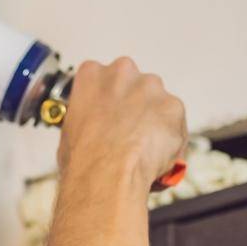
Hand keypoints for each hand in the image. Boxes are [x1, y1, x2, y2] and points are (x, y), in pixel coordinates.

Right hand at [56, 57, 187, 194]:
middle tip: (129, 133)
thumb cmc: (85, 156)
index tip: (111, 115)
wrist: (106, 173)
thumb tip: (94, 129)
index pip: (104, 78)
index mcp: (93, 74)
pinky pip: (175, 123)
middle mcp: (123, 72)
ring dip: (155, 121)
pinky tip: (156, 156)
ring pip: (158, 103)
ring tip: (143, 150)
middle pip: (135, 85)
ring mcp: (151, 87)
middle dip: (136, 107)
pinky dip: (171, 139)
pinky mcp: (173, 106)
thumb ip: (88, 117)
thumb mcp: (70, 130)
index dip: (110, 100)